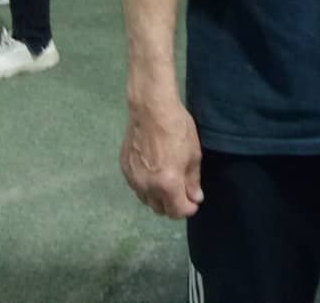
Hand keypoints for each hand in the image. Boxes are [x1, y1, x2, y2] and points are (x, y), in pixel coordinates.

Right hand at [120, 93, 204, 218]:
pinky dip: (146, 185)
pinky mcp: (124, 169)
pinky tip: (153, 171)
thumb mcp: (193, 154)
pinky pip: (137, 187)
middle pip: (160, 209)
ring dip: (158, 197)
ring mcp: (133, 179)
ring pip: (147, 200)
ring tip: (166, 181)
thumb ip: (193, 180)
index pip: (177, 211)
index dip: (188, 209)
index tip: (193, 202)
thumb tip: (194, 198)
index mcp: (167, 184)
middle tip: (182, 192)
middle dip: (173, 205)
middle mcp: (147, 187)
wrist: (151, 109)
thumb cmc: (177, 128)